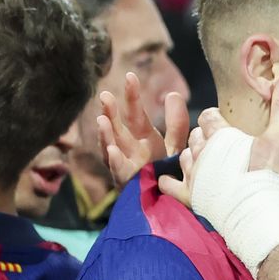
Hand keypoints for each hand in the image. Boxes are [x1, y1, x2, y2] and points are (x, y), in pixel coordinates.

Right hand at [99, 72, 187, 187]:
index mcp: (142, 137)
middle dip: (110, 112)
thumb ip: (176, 123)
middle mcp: (130, 149)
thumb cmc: (166, 173)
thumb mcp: (174, 145)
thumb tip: (173, 93)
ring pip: (111, 147)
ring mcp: (125, 165)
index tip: (130, 76)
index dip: (132, 95)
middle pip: (118, 128)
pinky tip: (111, 150)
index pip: (135, 113)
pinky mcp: (127, 182)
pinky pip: (119, 171)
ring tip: (102, 120)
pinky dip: (115, 161)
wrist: (168, 203)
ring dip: (106, 134)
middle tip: (105, 95)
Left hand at [160, 72, 278, 207]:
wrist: (259, 216)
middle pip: (195, 136)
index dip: (216, 119)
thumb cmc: (271, 175)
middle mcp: (201, 152)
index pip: (208, 116)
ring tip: (205, 162)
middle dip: (204, 137)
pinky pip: (168, 184)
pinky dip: (169, 181)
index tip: (226, 124)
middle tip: (220, 146)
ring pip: (183, 156)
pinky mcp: (190, 197)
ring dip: (192, 156)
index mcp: (220, 135)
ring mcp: (194, 175)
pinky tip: (174, 181)